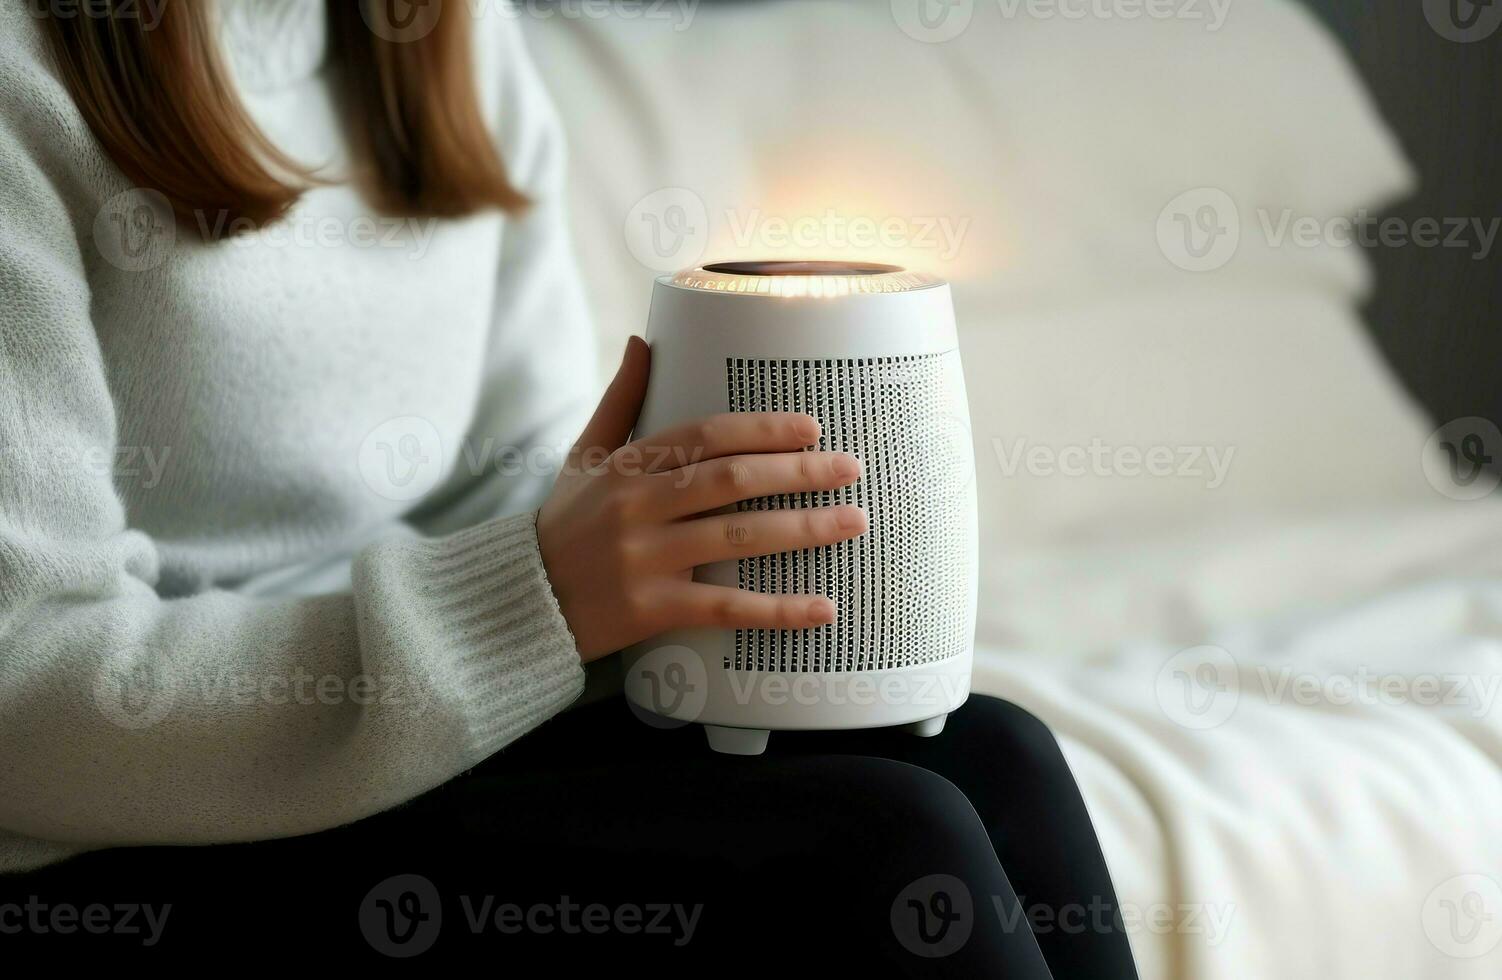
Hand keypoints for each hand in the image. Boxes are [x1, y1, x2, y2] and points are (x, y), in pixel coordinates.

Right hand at [537, 336, 866, 660]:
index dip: (761, 429)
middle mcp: (636, 508)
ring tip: (853, 521)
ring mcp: (645, 560)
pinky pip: (727, 608)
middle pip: (732, 480)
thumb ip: (619, 401)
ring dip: (803, 528)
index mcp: (627, 466)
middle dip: (798, 471)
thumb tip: (642, 339)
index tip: (811, 428)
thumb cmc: (562, 526)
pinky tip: (823, 609)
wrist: (521, 604)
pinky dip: (779, 610)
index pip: (704, 436)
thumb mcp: (583, 458)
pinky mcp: (652, 610)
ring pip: (738, 538)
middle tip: (850, 467)